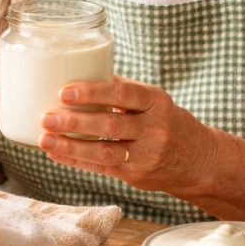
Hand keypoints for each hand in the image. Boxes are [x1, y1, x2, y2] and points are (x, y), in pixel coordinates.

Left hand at [37, 75, 219, 196]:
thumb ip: (122, 89)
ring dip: (71, 146)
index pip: (124, 94)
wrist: (199, 161)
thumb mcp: (154, 101)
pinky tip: (55, 152)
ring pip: (105, 150)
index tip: (65, 91)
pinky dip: (76, 160)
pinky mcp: (137, 175)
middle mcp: (154, 128)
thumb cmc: (167, 122)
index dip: (93, 92)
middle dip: (75, 121)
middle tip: (47, 116)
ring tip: (45, 138)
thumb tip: (81, 70)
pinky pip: (102, 166)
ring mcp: (147, 154)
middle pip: (111, 124)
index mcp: (156, 101)